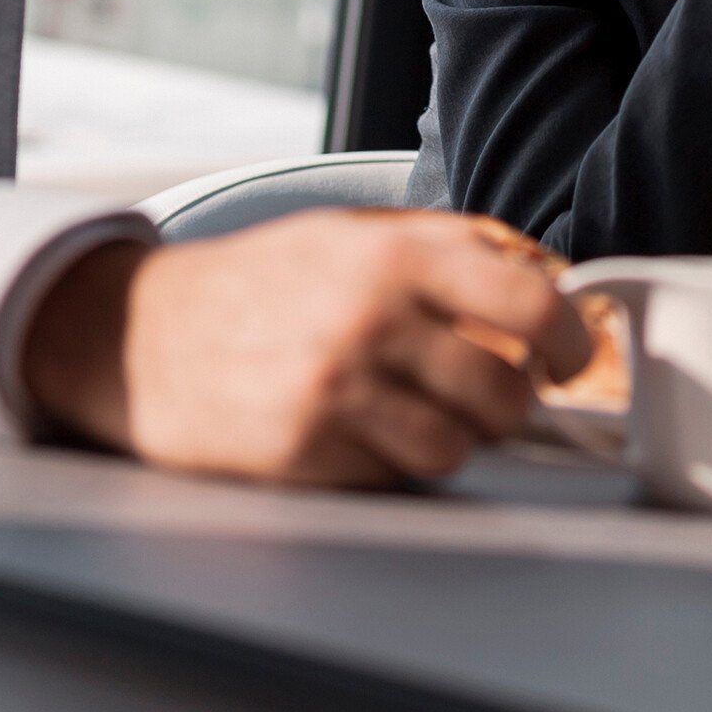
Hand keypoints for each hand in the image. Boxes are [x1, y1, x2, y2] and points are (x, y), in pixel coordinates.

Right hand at [19, 210, 592, 487]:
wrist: (141, 334)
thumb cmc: (265, 280)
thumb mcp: (358, 234)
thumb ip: (451, 249)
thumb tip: (549, 275)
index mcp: (396, 255)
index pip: (529, 302)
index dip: (569, 339)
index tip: (570, 356)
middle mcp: (371, 321)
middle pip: (504, 393)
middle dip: (515, 404)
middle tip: (500, 395)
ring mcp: (335, 392)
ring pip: (456, 447)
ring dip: (456, 439)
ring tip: (425, 411)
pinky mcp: (302, 453)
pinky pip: (392, 477)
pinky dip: (394, 462)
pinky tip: (363, 430)